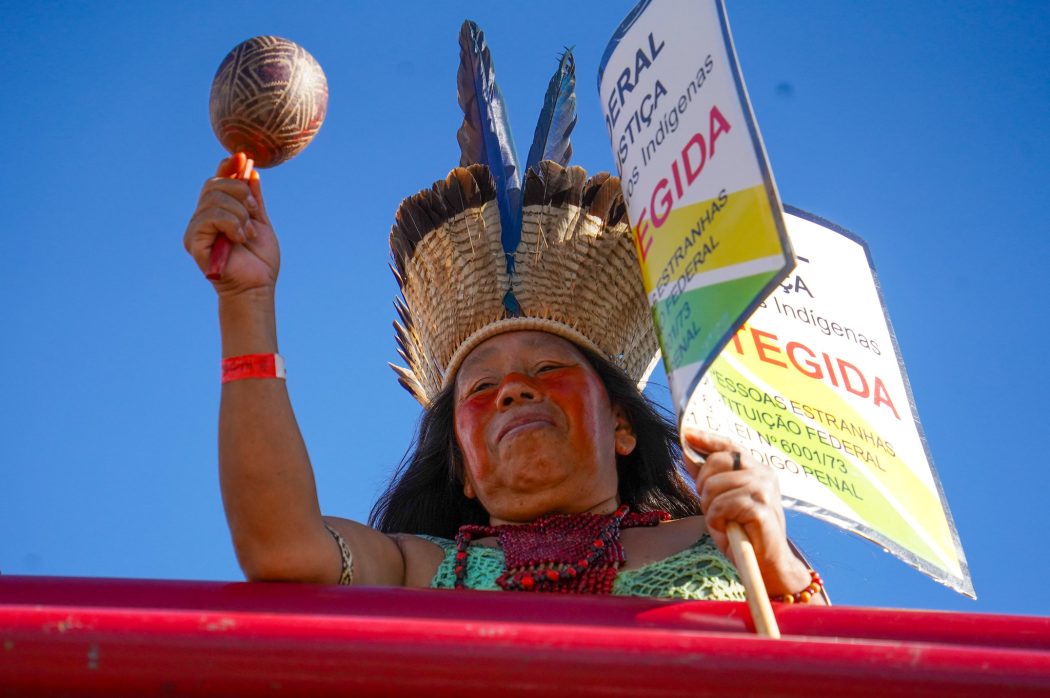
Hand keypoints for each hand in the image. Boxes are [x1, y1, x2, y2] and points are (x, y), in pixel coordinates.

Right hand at [184, 154, 279, 298]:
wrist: (258, 287)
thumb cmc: (259, 261)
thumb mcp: (260, 222)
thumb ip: (253, 199)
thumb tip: (250, 170)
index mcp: (218, 213)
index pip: (217, 181)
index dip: (227, 167)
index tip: (241, 157)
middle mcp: (202, 219)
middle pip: (214, 185)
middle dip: (239, 192)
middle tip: (253, 212)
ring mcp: (196, 230)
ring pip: (214, 200)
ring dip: (239, 214)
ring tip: (248, 234)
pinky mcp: (192, 242)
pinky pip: (209, 217)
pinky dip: (231, 224)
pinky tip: (240, 239)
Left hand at [682, 427, 811, 597]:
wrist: (767, 565)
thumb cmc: (742, 533)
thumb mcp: (719, 501)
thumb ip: (706, 478)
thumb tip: (686, 452)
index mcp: (756, 469)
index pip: (729, 446)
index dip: (706, 438)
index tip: (686, 434)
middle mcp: (763, 474)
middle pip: (716, 462)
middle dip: (704, 486)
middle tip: (712, 508)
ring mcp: (764, 489)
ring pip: (715, 486)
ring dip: (710, 508)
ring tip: (723, 522)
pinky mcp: (761, 508)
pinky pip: (722, 505)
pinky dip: (716, 519)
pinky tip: (728, 529)